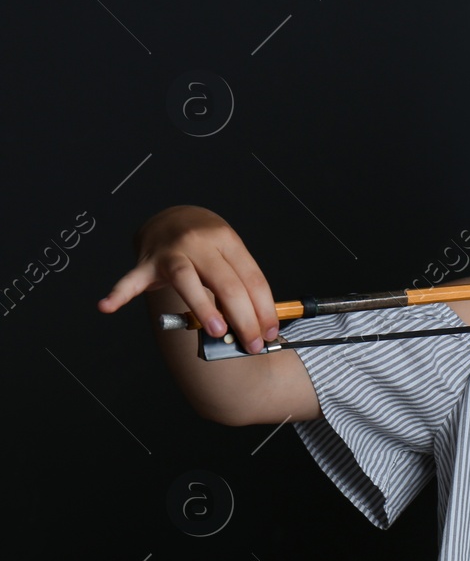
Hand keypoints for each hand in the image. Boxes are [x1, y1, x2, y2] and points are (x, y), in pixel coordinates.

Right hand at [98, 205, 280, 354]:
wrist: (173, 217)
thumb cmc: (207, 244)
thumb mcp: (228, 254)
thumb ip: (239, 285)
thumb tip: (255, 325)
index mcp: (228, 242)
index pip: (252, 279)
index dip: (264, 309)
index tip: (270, 333)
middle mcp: (200, 244)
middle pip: (227, 284)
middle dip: (244, 318)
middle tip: (252, 343)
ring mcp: (170, 252)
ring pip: (187, 280)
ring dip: (204, 307)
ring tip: (218, 331)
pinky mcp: (145, 262)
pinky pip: (131, 280)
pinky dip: (118, 293)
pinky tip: (107, 306)